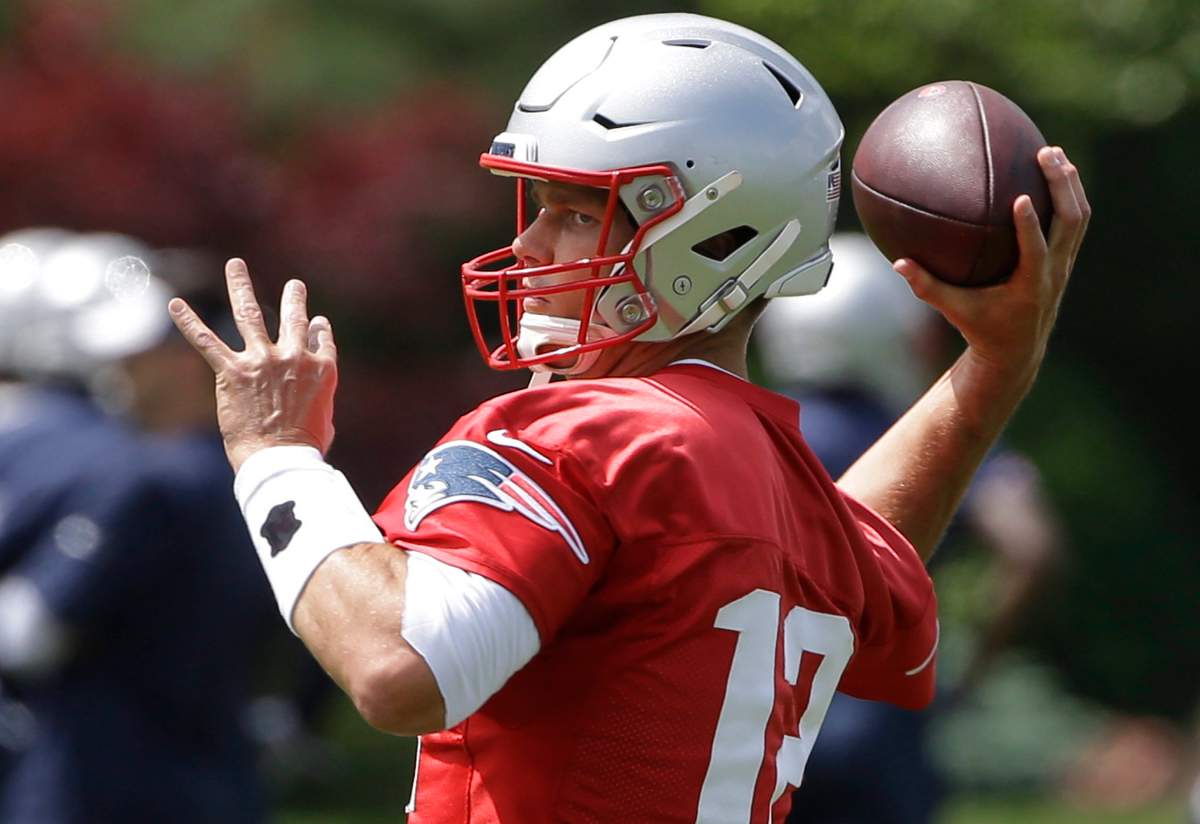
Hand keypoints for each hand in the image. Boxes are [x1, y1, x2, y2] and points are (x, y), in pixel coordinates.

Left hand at [168, 258, 337, 471]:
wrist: (280, 459)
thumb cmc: (306, 449)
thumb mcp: (325, 421)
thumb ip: (320, 403)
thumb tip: (314, 408)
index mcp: (323, 369)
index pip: (322, 339)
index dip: (319, 329)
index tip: (317, 322)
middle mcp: (294, 357)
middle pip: (294, 319)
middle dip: (295, 298)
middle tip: (295, 286)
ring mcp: (262, 360)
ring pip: (249, 314)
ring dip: (241, 286)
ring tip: (236, 265)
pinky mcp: (233, 372)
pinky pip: (206, 341)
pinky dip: (189, 322)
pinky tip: (175, 304)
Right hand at [894, 146, 1090, 390]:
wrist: (1017, 349)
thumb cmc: (981, 328)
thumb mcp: (953, 311)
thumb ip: (927, 288)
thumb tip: (899, 262)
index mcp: (1030, 285)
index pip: (1035, 251)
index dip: (1030, 225)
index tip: (1022, 196)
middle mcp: (1054, 272)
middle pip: (1069, 222)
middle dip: (1061, 186)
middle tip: (1046, 153)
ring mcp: (1064, 264)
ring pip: (1079, 217)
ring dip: (1070, 184)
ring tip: (1054, 152)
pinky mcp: (1065, 258)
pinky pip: (1074, 221)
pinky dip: (1069, 193)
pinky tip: (1055, 170)